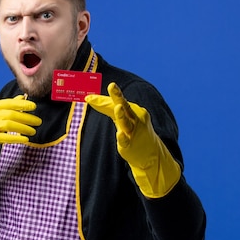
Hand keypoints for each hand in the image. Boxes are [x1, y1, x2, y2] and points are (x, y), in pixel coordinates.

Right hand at [0, 96, 41, 184]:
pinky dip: (16, 138)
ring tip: (33, 131)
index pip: (9, 103)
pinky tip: (24, 139)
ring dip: (23, 128)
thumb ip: (9, 106)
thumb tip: (23, 97)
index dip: (22, 104)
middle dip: (26, 118)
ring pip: (8, 125)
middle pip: (11, 114)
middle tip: (38, 122)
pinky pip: (4, 137)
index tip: (34, 107)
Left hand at [85, 83, 180, 197]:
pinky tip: (120, 134)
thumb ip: (106, 107)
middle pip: (124, 105)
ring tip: (118, 108)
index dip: (101, 100)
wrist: (150, 153)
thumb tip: (88, 97)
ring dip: (122, 115)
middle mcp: (133, 117)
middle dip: (117, 96)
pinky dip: (123, 137)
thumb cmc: (133, 131)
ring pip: (126, 122)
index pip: (114, 102)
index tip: (88, 98)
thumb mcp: (120, 117)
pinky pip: (126, 140)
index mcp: (129, 109)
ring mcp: (133, 131)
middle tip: (112, 85)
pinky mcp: (131, 144)